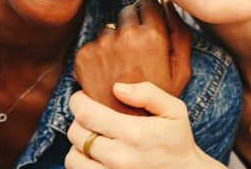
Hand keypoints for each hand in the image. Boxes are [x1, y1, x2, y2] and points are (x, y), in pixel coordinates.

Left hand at [65, 84, 224, 168]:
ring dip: (78, 144)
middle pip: (76, 134)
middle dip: (79, 120)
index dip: (78, 101)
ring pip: (72, 157)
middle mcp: (119, 158)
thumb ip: (148, 94)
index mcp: (134, 134)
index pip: (86, 114)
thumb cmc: (177, 141)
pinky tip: (94, 155)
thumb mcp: (174, 111)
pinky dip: (81, 162)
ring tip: (93, 137)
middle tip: (91, 116)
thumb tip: (117, 88)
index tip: (82, 97)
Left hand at [74, 0, 191, 114]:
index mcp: (152, 36)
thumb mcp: (181, 70)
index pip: (148, 2)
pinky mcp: (83, 56)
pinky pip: (93, 44)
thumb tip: (170, 5)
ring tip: (122, 67)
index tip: (151, 29)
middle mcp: (125, 36)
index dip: (151, 15)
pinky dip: (98, 55)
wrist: (126, 127)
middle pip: (127, 12)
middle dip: (132, 26)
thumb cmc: (158, 100)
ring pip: (109, 28)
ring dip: (114, 40)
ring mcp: (102, 45)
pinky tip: (108, 74)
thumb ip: (180, 34)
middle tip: (137, 53)